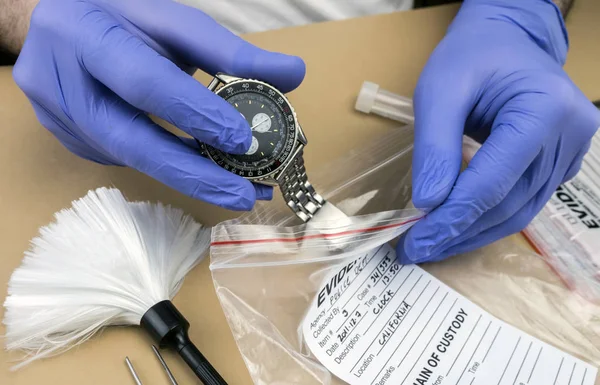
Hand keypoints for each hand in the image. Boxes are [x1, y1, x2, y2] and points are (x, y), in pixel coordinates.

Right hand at [13, 0, 304, 209]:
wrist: (51, 23)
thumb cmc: (119, 16)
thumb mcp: (171, 21)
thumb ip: (228, 52)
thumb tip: (293, 74)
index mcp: (87, 35)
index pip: (145, 82)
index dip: (194, 113)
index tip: (242, 139)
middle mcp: (62, 82)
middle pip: (132, 142)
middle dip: (193, 174)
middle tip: (243, 195)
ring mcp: (59, 119)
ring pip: (130, 159)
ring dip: (187, 178)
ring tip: (237, 190)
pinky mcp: (68, 141)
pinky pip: (124, 159)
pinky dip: (166, 166)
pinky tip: (199, 170)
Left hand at [398, 0, 599, 262]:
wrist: (506, 37)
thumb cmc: (472, 54)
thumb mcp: (440, 90)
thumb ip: (435, 146)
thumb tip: (428, 203)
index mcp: (544, 110)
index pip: (494, 182)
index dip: (452, 218)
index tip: (416, 242)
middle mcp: (570, 134)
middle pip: (510, 204)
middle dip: (459, 232)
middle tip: (418, 251)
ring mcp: (572, 150)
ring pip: (521, 211)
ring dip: (474, 233)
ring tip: (433, 246)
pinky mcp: (561, 160)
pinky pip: (525, 200)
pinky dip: (490, 218)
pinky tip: (459, 226)